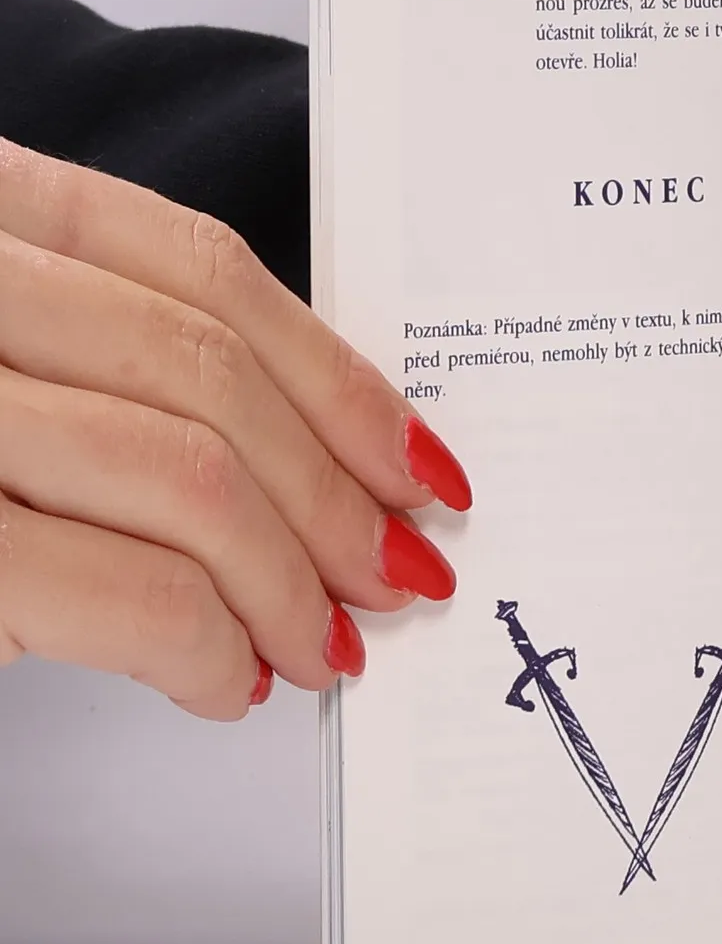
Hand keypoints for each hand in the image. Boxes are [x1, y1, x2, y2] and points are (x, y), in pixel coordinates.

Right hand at [0, 140, 471, 717]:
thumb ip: (86, 350)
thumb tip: (289, 453)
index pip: (200, 267)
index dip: (334, 371)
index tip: (414, 455)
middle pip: (210, 373)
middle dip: (337, 490)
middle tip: (394, 566)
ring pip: (184, 475)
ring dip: (290, 579)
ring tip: (323, 640)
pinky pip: (110, 590)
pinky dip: (202, 643)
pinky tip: (225, 677)